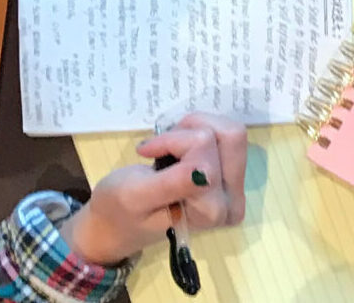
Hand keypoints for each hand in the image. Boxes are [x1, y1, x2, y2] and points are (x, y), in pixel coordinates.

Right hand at [59, 113, 248, 266]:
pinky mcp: (232, 176)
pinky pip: (228, 137)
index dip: (172, 141)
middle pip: (229, 135)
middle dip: (189, 131)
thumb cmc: (120, 209)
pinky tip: (180, 150)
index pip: (204, 146)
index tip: (148, 153)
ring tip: (170, 150)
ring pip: (230, 132)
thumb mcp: (135, 196)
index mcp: (210, 210)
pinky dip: (200, 133)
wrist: (117, 223)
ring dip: (195, 130)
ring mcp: (235, 188)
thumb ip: (170, 185)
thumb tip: (205, 172)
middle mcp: (232, 202)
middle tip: (161, 148)